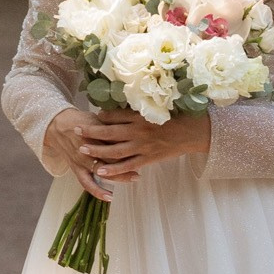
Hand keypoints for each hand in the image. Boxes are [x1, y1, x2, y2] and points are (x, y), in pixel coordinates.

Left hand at [42, 105, 209, 193]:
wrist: (196, 132)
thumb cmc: (180, 115)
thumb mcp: (160, 106)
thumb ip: (142, 106)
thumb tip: (125, 101)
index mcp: (141, 115)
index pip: (116, 115)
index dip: (102, 116)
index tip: (92, 115)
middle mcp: (139, 130)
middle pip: (110, 132)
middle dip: (92, 132)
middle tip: (76, 130)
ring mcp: (143, 146)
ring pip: (115, 150)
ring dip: (97, 151)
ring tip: (82, 150)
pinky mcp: (149, 159)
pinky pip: (128, 166)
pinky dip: (114, 170)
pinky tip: (101, 172)